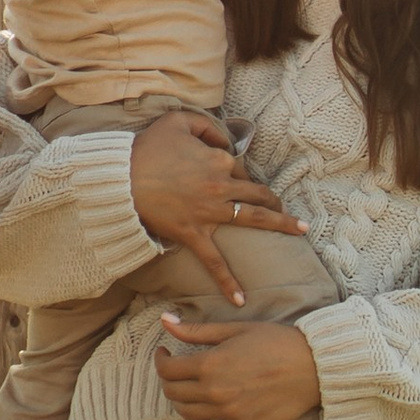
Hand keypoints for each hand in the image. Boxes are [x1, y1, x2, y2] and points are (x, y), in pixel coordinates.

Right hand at [129, 111, 305, 305]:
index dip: (238, 171)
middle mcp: (221, 186)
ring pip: (252, 218)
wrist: (119, 179)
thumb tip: (226, 139)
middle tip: (285, 207)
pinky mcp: (193, 234)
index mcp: (219, 159)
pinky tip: (241, 298)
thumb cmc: (147, 148)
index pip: (241, 166)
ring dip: (280, 224)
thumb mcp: (178, 120)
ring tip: (300, 231)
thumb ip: (207, 125)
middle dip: (276, 200)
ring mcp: (209, 213)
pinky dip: (227, 281)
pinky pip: (213, 260)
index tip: (232, 176)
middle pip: (259, 193)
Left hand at [154, 312, 323, 419]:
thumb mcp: (236, 329)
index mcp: (211, 363)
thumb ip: (197, 330)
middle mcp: (215, 391)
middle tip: (176, 370)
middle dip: (168, 380)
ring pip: (186, 413)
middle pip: (173, 392)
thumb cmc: (277, 342)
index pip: (168, 370)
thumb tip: (165, 320)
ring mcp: (228, 412)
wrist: (314, 366)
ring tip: (191, 389)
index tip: (165, 353)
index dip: (160, 361)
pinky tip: (202, 418)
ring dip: (181, 401)